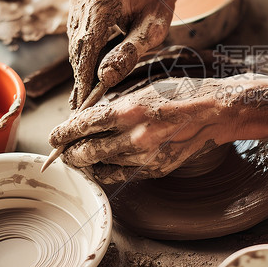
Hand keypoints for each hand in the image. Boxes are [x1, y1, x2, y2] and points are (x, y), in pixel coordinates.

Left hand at [48, 77, 229, 182]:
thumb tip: (85, 119)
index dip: (61, 134)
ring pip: (100, 165)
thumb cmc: (178, 95)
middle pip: (85, 152)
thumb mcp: (141, 91)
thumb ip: (113, 108)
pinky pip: (120, 175)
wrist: (213, 113)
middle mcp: (134, 137)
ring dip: (88, 161)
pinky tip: (104, 162)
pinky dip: (106, 170)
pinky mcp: (154, 170)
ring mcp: (145, 157)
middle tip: (64, 150)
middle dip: (69, 153)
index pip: (81, 126)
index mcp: (128, 111)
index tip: (54, 137)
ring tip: (83, 154)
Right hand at [67, 0, 178, 109]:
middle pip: (78, 46)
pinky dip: (84, 52)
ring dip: (81, 66)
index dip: (83, 78)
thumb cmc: (158, 0)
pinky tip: (90, 72)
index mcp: (102, 1)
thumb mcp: (154, 29)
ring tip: (84, 95)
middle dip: (80, 76)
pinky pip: (78, 33)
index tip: (82, 103)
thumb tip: (106, 78)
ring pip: (75, 41)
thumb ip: (130, 52)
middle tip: (81, 107)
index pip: (87, 47)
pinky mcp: (77, 1)